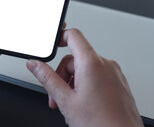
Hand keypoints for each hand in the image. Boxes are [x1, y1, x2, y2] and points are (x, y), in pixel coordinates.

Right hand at [27, 29, 142, 126]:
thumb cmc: (101, 124)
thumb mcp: (65, 100)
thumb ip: (47, 78)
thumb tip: (34, 65)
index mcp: (92, 63)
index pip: (74, 36)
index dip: (60, 37)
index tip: (52, 46)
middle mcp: (106, 65)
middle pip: (75, 59)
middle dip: (62, 76)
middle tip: (56, 98)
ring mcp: (114, 74)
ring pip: (85, 69)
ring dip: (73, 84)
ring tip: (70, 106)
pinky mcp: (119, 84)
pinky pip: (97, 77)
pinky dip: (86, 87)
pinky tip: (83, 106)